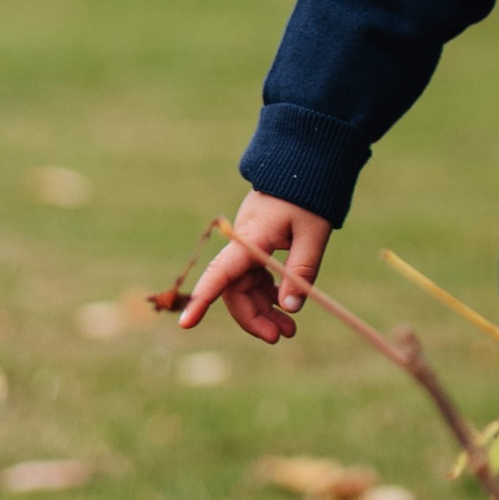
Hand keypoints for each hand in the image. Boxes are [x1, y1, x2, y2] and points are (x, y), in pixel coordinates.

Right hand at [178, 193, 331, 344]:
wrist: (304, 162)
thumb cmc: (309, 196)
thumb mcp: (313, 234)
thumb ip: (302, 271)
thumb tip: (290, 309)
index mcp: (249, 239)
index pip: (220, 274)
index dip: (202, 300)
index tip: (185, 324)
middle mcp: (242, 244)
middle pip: (235, 290)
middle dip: (253, 318)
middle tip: (280, 337)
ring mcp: (248, 245)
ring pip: (246, 288)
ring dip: (263, 310)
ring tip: (289, 330)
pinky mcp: (257, 245)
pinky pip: (255, 278)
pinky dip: (269, 295)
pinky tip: (285, 307)